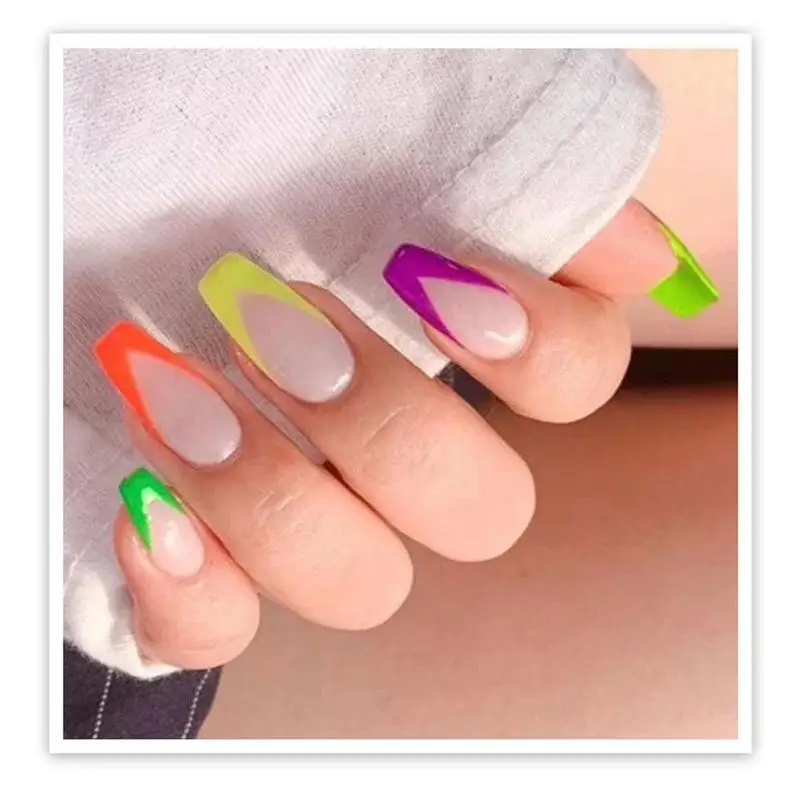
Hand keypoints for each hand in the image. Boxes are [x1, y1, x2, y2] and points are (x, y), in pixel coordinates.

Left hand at [96, 198, 717, 669]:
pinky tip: (147, 508)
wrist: (97, 226)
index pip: (576, 379)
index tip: (421, 274)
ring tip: (177, 393)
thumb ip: (518, 191)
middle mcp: (401, 449)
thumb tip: (641, 258)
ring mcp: (311, 517)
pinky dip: (192, 592)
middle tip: (278, 322)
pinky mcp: (207, 567)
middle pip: (486, 513)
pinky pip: (218, 634)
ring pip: (362, 585)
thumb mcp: (378, 152)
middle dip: (387, 424)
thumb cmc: (244, 180)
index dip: (534, 350)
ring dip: (276, 496)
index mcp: (458, 352)